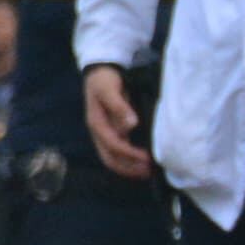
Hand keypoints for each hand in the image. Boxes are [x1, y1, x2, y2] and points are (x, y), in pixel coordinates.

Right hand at [81, 65, 153, 180]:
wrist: (98, 72)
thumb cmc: (103, 80)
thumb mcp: (108, 89)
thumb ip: (118, 106)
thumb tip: (130, 125)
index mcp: (96, 124)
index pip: (113, 145)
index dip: (129, 154)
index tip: (146, 159)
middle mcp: (98, 132)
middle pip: (110, 158)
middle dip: (128, 168)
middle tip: (149, 172)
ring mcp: (104, 133)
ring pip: (113, 157)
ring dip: (129, 167)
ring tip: (147, 171)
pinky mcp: (111, 131)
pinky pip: (118, 151)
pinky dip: (128, 159)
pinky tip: (141, 161)